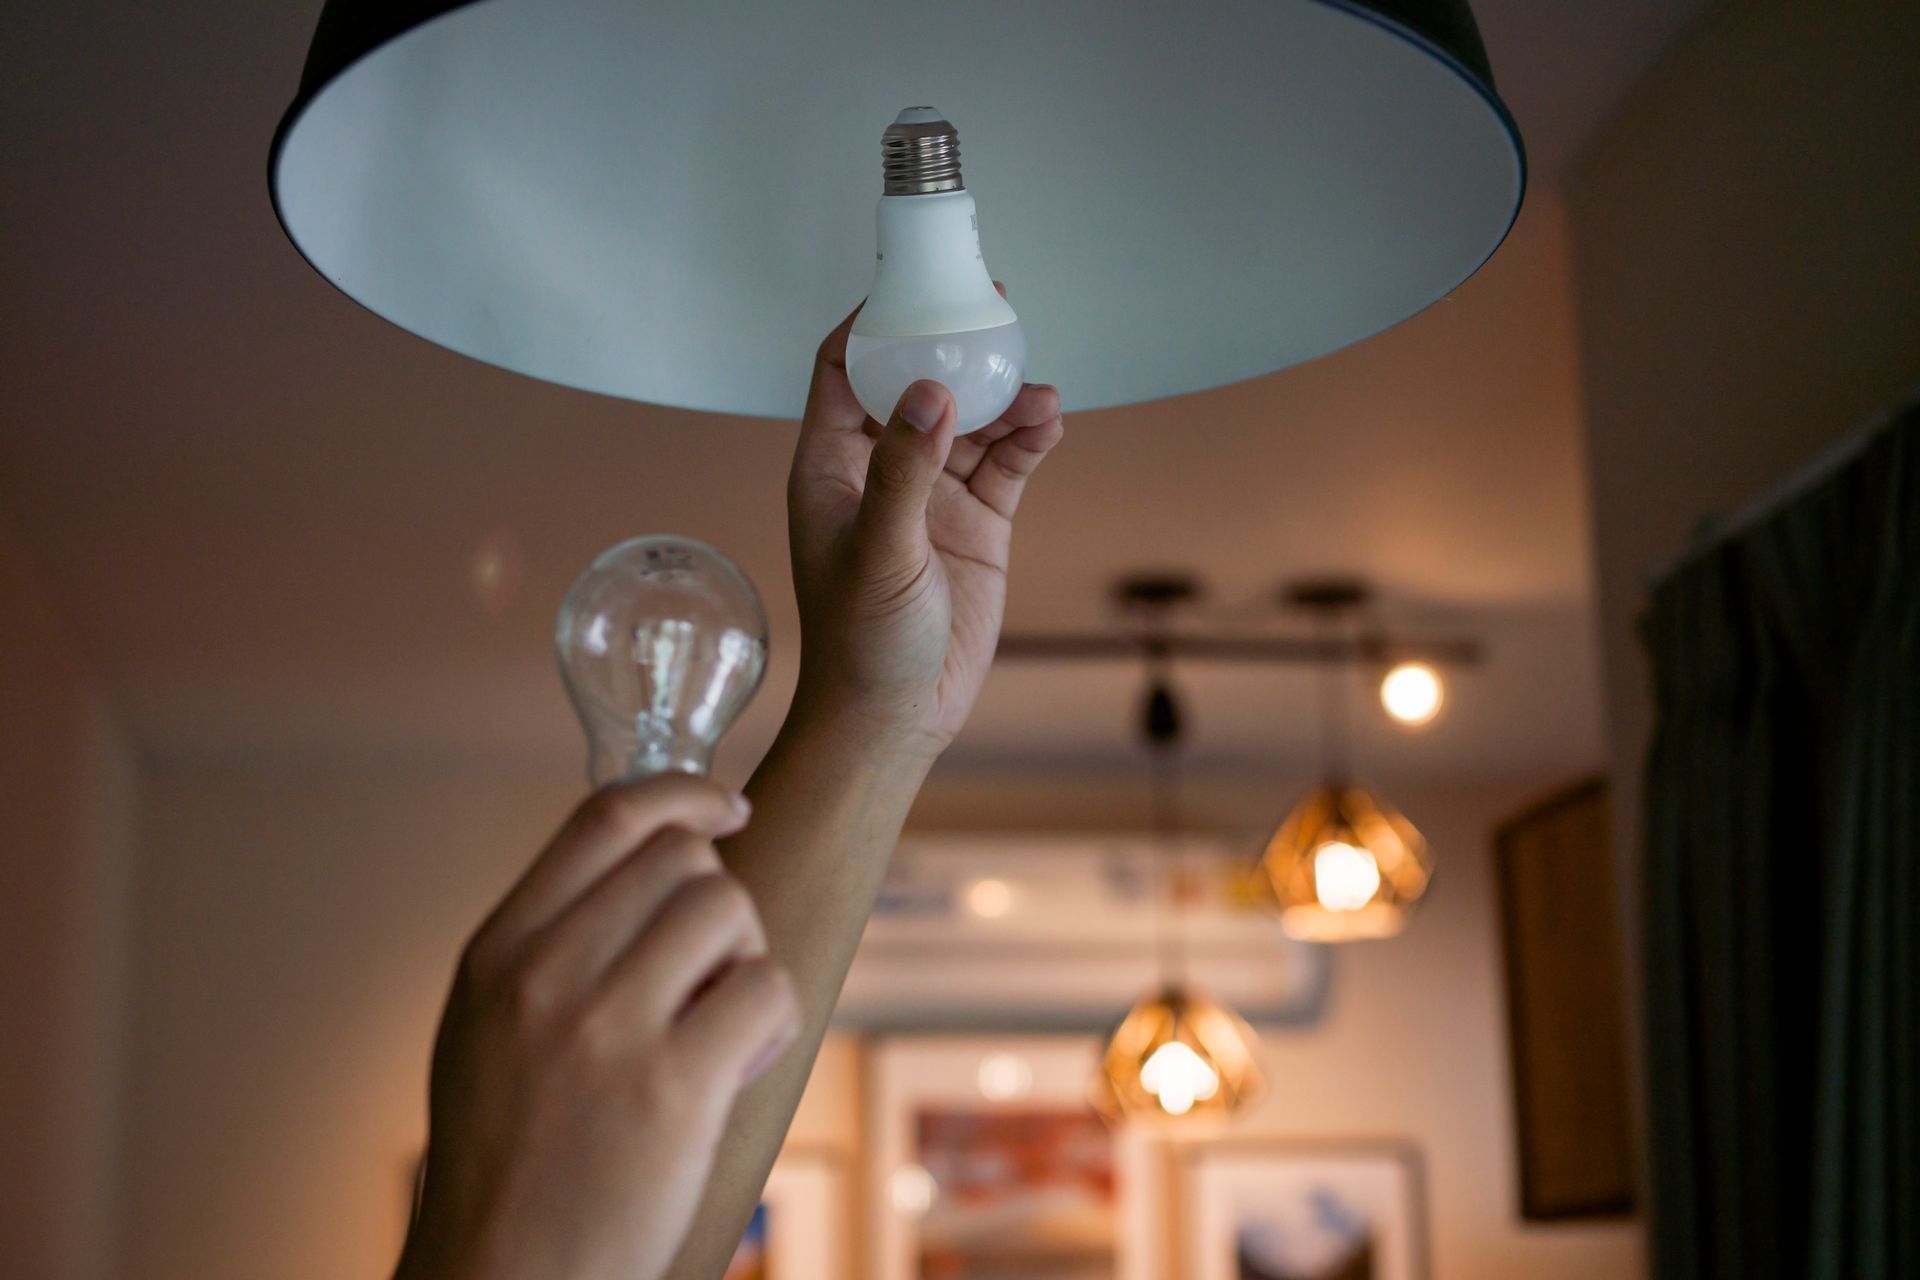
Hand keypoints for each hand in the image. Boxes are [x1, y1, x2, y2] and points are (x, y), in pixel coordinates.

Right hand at [394, 776, 801, 1279]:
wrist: (502, 1278)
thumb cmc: (508, 1159)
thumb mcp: (487, 1028)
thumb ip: (551, 942)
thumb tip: (649, 864)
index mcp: (497, 953)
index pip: (604, 818)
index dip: (683, 794)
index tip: (727, 806)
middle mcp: (544, 975)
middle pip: (683, 857)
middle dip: (717, 904)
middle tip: (705, 979)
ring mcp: (606, 1027)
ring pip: (729, 907)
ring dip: (744, 960)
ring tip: (715, 1030)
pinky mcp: (673, 1086)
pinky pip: (767, 988)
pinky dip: (772, 1021)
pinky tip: (736, 1065)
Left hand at [786, 297, 1064, 757]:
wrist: (898, 715)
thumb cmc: (860, 640)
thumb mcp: (879, 549)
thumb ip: (904, 468)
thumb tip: (930, 390)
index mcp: (832, 465)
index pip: (843, 370)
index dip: (872, 323)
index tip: (912, 284)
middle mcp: (881, 469)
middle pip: (916, 382)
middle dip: (952, 345)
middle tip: (992, 308)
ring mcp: (932, 495)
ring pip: (972, 419)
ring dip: (1004, 398)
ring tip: (1039, 391)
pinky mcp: (977, 523)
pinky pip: (1007, 462)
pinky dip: (1029, 438)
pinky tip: (1050, 422)